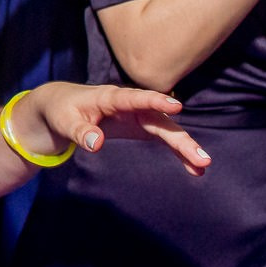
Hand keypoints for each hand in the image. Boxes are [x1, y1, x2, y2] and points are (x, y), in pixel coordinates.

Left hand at [17, 82, 209, 177]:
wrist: (62, 107)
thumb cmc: (62, 110)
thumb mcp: (64, 122)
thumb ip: (80, 132)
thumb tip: (96, 145)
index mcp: (111, 98)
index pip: (135, 98)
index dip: (156, 101)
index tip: (177, 107)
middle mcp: (131, 105)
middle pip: (159, 120)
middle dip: (180, 138)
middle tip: (201, 157)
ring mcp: (139, 116)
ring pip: (166, 131)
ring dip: (184, 147)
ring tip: (203, 166)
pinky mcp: (141, 127)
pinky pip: (163, 139)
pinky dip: (178, 152)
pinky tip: (194, 168)